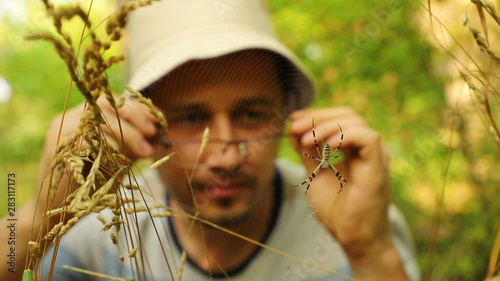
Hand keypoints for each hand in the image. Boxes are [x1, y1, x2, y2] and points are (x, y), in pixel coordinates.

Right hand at [37, 95, 158, 224]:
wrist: (63, 210)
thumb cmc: (96, 183)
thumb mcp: (121, 157)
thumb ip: (135, 142)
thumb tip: (158, 131)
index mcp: (87, 116)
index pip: (114, 99)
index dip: (138, 108)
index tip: (157, 122)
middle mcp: (73, 118)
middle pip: (106, 104)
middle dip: (135, 117)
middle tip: (152, 134)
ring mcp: (63, 130)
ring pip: (99, 119)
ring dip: (129, 134)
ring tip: (145, 152)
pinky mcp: (58, 147)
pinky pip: (88, 139)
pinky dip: (111, 147)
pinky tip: (125, 160)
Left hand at [289, 107, 408, 279]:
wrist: (352, 239)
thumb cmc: (337, 212)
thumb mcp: (314, 175)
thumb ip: (307, 152)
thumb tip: (293, 129)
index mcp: (354, 150)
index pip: (338, 119)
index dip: (315, 115)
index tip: (292, 120)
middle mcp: (366, 149)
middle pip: (346, 115)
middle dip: (317, 117)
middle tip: (295, 127)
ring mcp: (375, 156)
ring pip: (355, 121)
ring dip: (325, 125)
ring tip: (305, 140)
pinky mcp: (379, 165)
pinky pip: (367, 138)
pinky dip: (344, 135)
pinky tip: (326, 144)